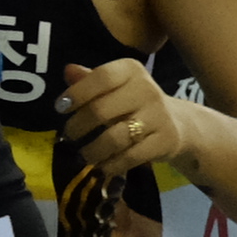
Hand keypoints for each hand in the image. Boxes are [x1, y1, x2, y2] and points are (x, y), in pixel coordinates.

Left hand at [59, 58, 183, 174]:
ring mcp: (158, 116)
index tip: (60, 107)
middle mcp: (147, 90)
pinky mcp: (165, 141)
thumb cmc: (133, 103)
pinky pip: (129, 157)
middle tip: (70, 135)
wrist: (176, 124)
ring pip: (114, 138)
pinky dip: (110, 164)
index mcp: (132, 70)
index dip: (77, 93)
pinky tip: (102, 165)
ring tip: (84, 154)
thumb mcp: (113, 87)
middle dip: (78, 127)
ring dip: (92, 151)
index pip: (101, 77)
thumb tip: (67, 71)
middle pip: (101, 110)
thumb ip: (89, 80)